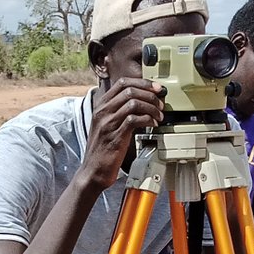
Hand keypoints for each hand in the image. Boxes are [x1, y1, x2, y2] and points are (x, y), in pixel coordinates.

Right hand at [80, 74, 164, 190]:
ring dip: (151, 107)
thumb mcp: (107, 124)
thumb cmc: (103, 149)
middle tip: (160, 103)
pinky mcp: (115, 136)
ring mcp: (108, 123)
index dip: (142, 82)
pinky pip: (133, 120)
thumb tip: (142, 102)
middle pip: (129, 90)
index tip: (156, 87)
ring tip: (159, 116)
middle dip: (150, 94)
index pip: (122, 83)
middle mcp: (103, 111)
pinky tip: (153, 125)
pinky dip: (147, 120)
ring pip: (133, 103)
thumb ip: (119, 111)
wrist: (92, 171)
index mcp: (101, 106)